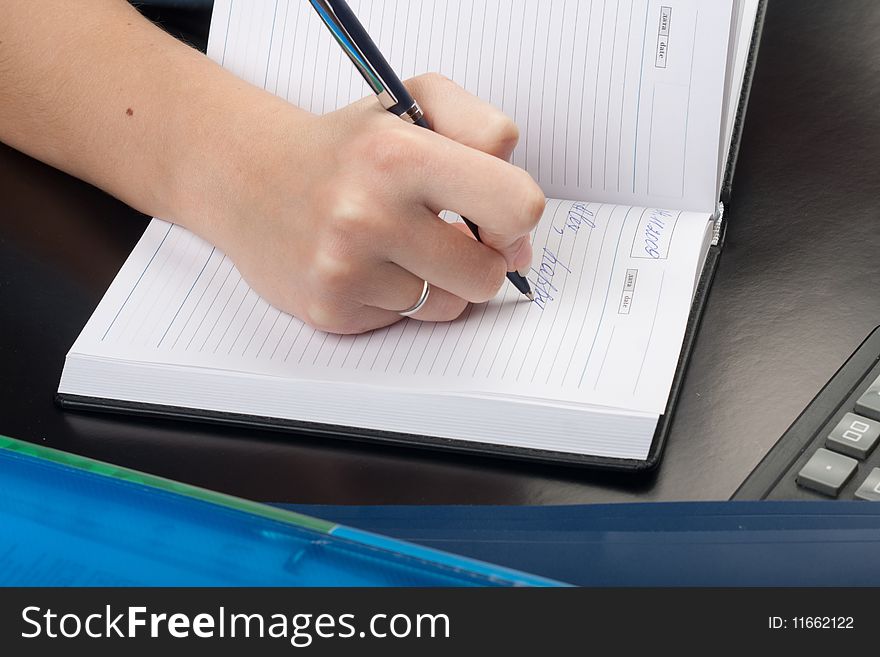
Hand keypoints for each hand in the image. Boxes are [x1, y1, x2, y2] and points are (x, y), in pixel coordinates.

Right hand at [197, 73, 544, 333]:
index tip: (496, 214)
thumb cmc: (345, 145)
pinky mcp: (330, 310)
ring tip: (400, 245)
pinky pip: (408, 320)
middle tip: (452, 233)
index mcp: (398, 155)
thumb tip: (520, 225)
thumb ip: (485, 131)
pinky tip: (368, 265)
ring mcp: (344, 270)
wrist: (247, 175)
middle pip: (489, 274)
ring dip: (439, 279)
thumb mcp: (416, 100)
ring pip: (451, 304)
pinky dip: (399, 297)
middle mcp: (366, 215)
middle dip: (482, 257)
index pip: (517, 206)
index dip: (517, 216)